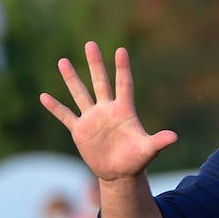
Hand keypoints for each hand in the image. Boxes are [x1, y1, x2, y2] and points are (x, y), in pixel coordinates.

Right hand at [39, 42, 177, 182]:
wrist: (119, 173)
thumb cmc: (136, 160)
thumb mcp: (148, 150)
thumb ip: (158, 141)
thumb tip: (174, 137)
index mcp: (124, 111)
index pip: (123, 85)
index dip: (122, 68)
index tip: (121, 50)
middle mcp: (107, 110)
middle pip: (100, 82)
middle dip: (95, 64)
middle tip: (90, 44)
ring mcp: (92, 118)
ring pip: (80, 94)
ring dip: (71, 79)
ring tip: (63, 61)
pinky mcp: (80, 130)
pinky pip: (65, 116)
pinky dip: (55, 107)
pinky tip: (44, 96)